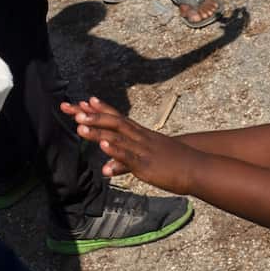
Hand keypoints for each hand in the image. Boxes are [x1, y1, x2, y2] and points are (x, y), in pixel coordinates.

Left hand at [60, 97, 198, 193]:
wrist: (197, 167)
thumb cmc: (173, 163)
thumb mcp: (146, 160)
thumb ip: (123, 163)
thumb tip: (105, 169)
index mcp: (140, 134)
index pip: (117, 117)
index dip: (100, 109)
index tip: (83, 101)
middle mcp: (139, 137)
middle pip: (113, 122)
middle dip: (92, 116)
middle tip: (72, 109)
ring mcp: (142, 149)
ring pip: (118, 137)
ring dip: (98, 130)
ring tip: (79, 125)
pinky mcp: (146, 164)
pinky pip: (129, 155)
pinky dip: (116, 150)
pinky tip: (103, 145)